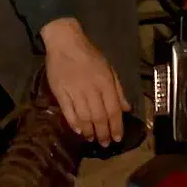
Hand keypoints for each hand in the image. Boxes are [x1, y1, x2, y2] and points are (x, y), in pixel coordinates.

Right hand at [40, 18, 130, 144]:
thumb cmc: (89, 55)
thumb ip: (118, 89)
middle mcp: (92, 89)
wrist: (65, 42)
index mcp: (105, 82)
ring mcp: (75, 91)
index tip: (117, 138)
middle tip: (105, 143)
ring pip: (84, 117)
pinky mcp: (60, 92)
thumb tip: (126, 108)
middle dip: (103, 133)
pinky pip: (68, 112)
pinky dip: (74, 123)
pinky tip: (79, 131)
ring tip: (92, 139)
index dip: (116, 126)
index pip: (113, 109)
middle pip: (99, 116)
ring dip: (89, 131)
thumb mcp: (109, 68)